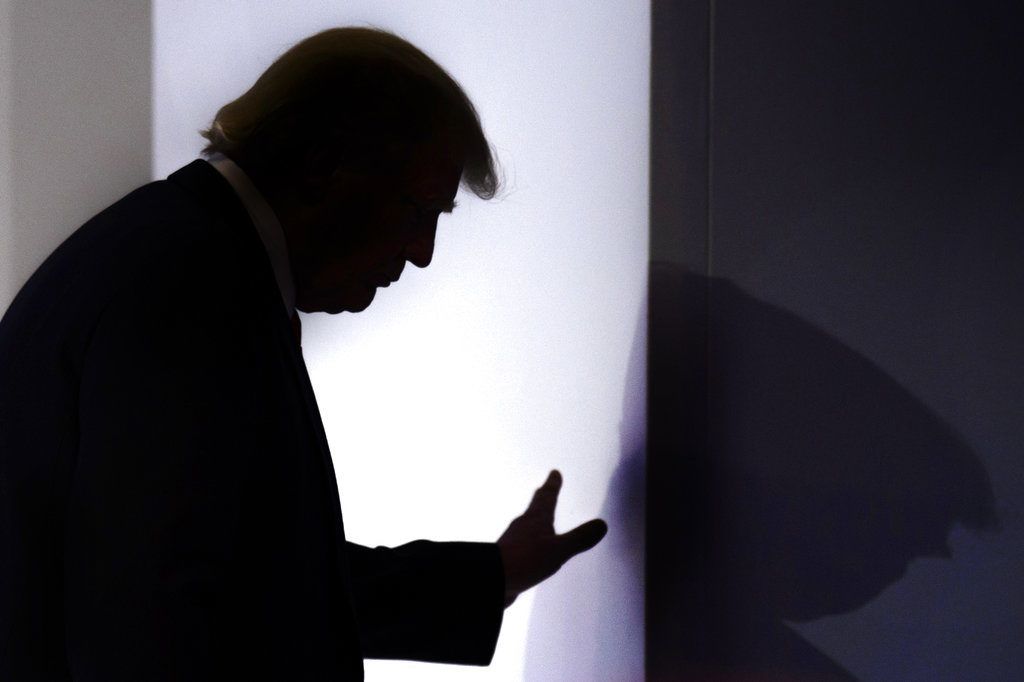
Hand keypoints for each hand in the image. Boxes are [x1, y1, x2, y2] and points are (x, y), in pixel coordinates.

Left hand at [497, 470, 607, 607]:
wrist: (489, 580)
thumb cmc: (525, 561)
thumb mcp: (558, 551)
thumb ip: (579, 538)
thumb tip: (602, 524)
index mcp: (535, 519)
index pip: (547, 497)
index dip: (552, 486)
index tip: (554, 473)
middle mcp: (523, 525)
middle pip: (535, 507)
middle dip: (542, 497)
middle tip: (544, 487)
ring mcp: (514, 541)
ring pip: (528, 525)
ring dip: (536, 518)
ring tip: (540, 517)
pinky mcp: (509, 558)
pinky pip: (524, 543)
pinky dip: (531, 540)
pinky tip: (531, 549)